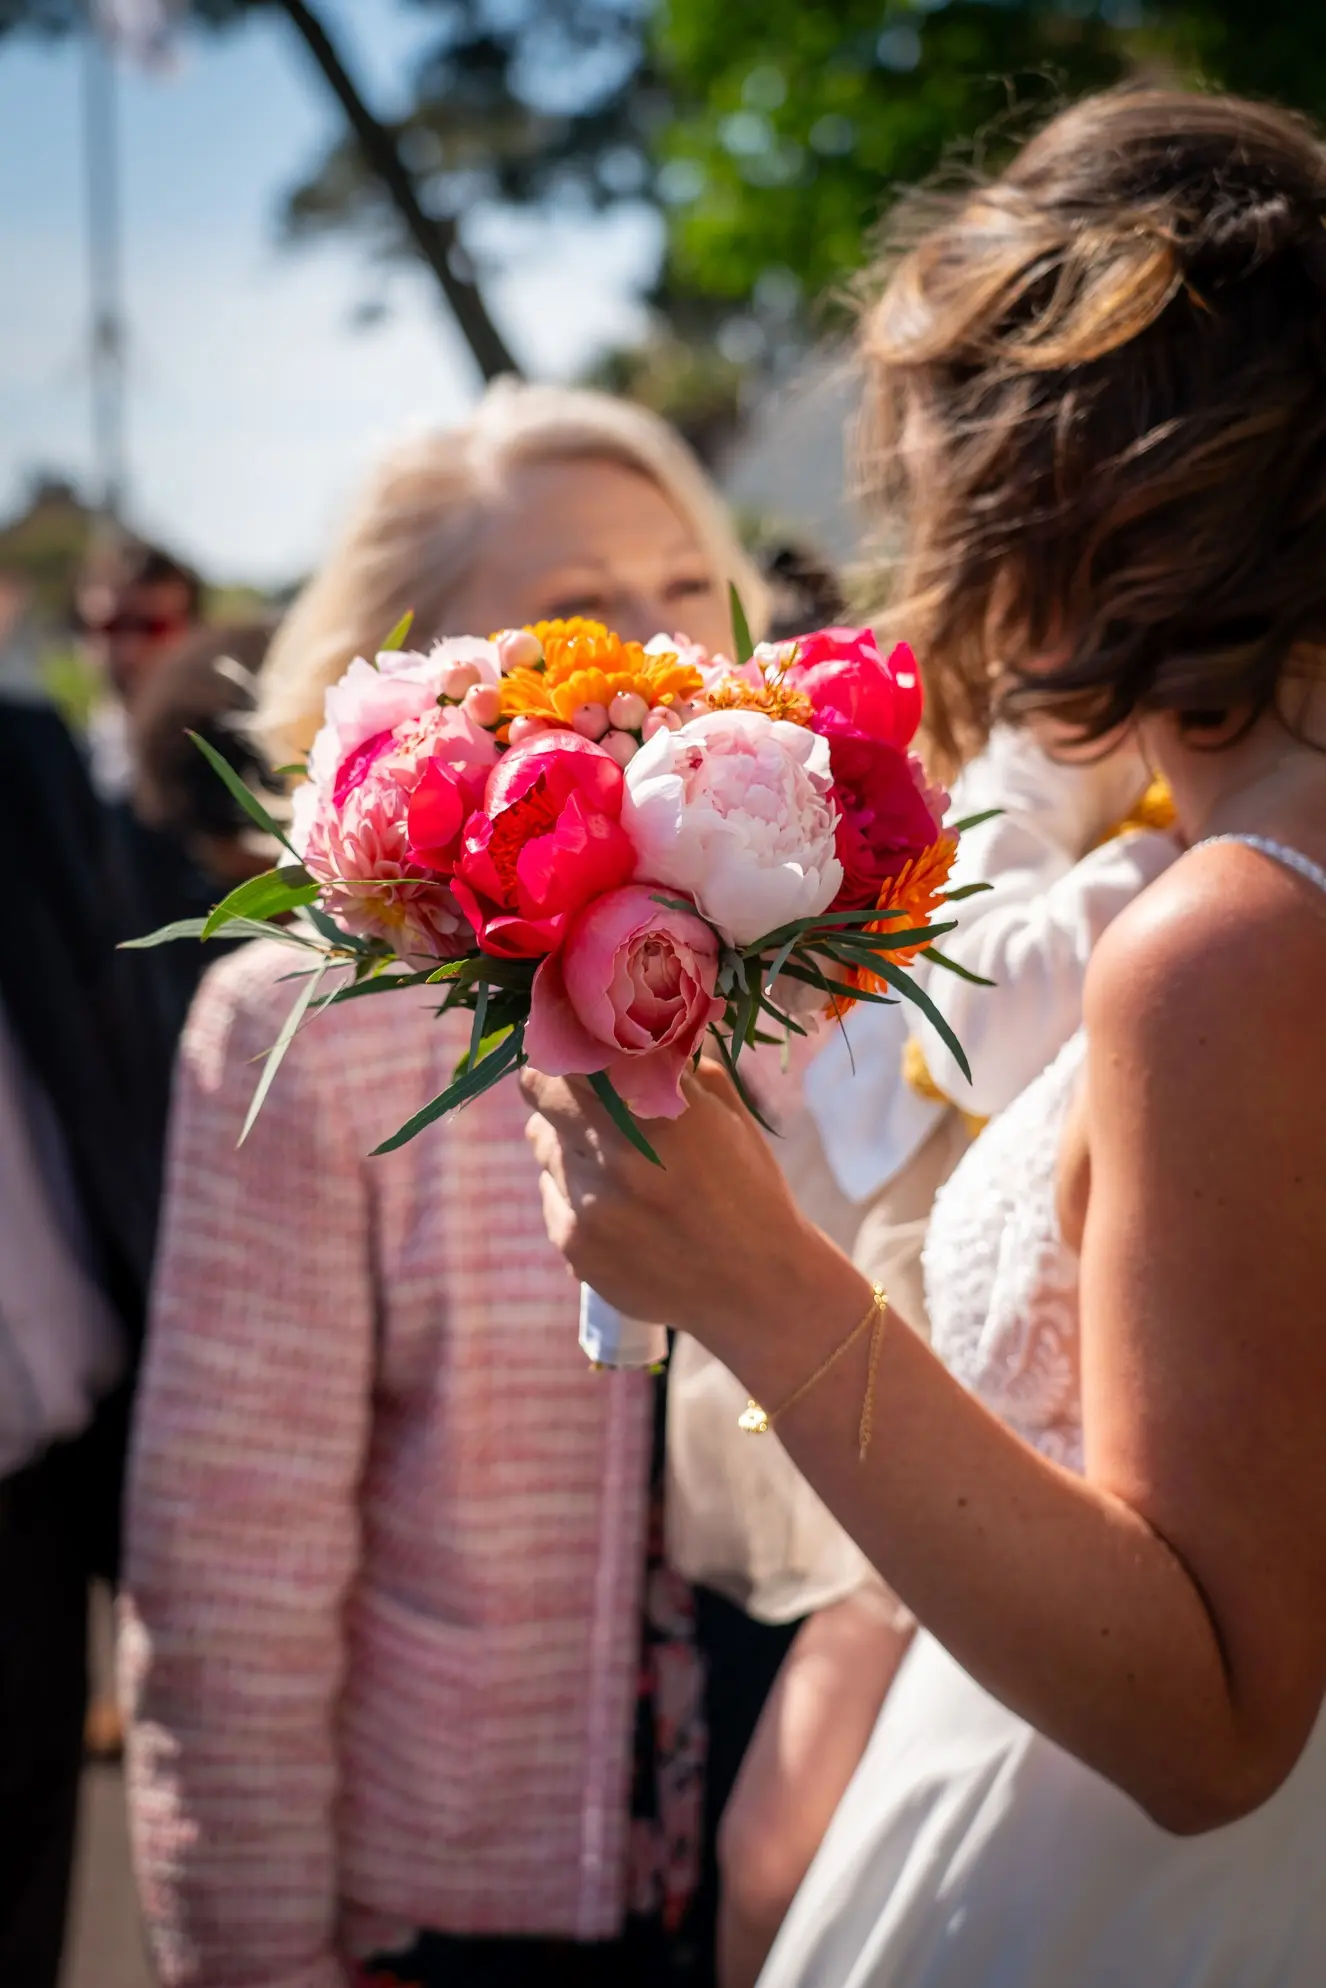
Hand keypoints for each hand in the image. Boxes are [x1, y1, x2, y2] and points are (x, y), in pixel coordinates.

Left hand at [521, 1059, 861, 1372]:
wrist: (760, 1287)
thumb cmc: (749, 1188)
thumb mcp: (726, 1113)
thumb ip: (673, 1065)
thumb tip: (628, 1022)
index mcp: (661, 1110)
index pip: (570, 1053)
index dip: (567, 1046)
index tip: (575, 1047)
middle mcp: (618, 1154)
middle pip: (538, 1091)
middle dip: (554, 1086)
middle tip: (579, 1093)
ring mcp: (591, 1204)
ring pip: (541, 1144)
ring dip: (566, 1141)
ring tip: (616, 1163)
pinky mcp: (575, 1246)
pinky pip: (552, 1195)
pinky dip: (575, 1193)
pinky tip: (621, 1209)